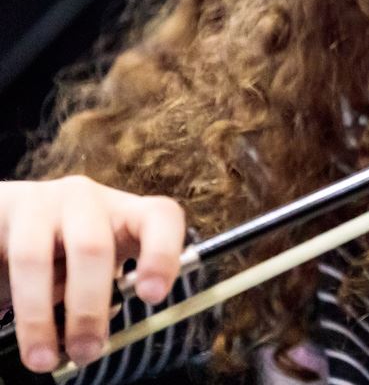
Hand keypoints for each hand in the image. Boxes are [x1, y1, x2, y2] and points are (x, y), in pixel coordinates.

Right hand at [0, 176, 185, 372]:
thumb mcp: (96, 268)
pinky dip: (10, 297)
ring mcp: (43, 202)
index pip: (160, 216)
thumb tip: (93, 341)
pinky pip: (3, 256)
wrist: (13, 222)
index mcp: (124, 212)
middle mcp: (88, 200)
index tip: (153, 296)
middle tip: (86, 352)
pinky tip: (9, 318)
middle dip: (89, 308)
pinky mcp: (6, 209)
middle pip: (93, 247)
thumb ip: (104, 292)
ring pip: (36, 257)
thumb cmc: (67, 253)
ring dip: (38, 314)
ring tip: (43, 358)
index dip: (162, 253)